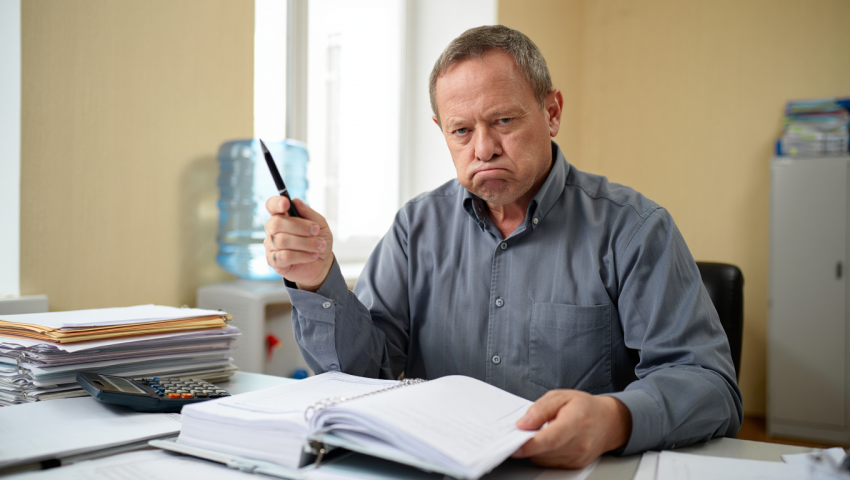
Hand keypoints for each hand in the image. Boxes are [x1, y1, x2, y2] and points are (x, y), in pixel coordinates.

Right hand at [264, 196, 333, 290]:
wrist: (322, 263)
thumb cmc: (318, 240)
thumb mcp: (320, 224)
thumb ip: (308, 213)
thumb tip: (296, 201)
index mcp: (282, 216)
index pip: (272, 206)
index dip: (276, 203)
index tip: (286, 203)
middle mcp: (273, 230)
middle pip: (276, 223)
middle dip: (300, 227)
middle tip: (316, 231)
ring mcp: (272, 246)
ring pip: (282, 241)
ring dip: (306, 243)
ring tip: (320, 246)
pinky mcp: (274, 261)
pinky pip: (284, 256)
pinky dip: (302, 256)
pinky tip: (312, 255)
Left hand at [511, 390, 631, 468]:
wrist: (608, 421)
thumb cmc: (585, 407)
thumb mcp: (561, 396)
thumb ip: (540, 409)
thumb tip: (523, 424)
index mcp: (576, 421)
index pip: (551, 439)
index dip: (530, 444)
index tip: (514, 445)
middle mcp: (580, 444)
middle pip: (545, 451)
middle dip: (528, 444)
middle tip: (521, 432)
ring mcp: (578, 457)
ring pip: (545, 459)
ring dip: (536, 449)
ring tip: (541, 433)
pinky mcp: (575, 465)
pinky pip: (550, 463)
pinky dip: (544, 454)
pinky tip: (549, 441)